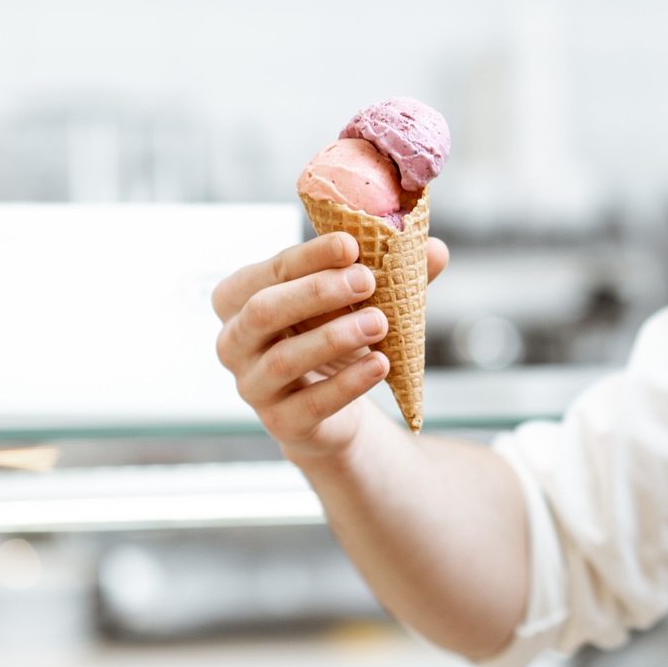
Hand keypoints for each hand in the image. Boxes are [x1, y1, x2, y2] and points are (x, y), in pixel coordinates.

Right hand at [212, 232, 449, 462]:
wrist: (337, 406)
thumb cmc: (335, 336)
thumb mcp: (358, 300)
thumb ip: (391, 274)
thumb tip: (434, 249)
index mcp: (241, 299)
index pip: (268, 271)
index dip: (308, 256)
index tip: (351, 244)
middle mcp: (234, 341)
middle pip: (263, 311)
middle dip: (316, 291)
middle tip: (366, 280)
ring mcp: (252, 386)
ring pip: (283, 358)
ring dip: (335, 336)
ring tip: (379, 322)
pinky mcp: (280, 423)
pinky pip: (310, 403)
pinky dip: (347, 383)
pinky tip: (380, 364)